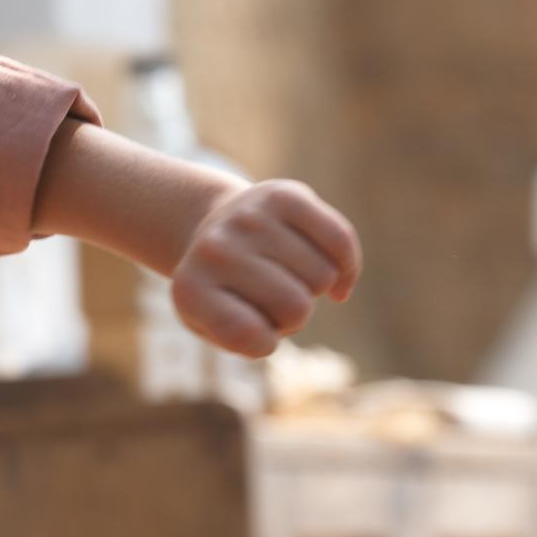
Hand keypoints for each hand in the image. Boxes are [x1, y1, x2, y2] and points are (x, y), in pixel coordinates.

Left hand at [171, 177, 359, 359]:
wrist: (213, 229)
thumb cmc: (225, 292)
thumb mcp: (219, 328)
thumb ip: (252, 336)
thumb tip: (333, 290)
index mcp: (190, 290)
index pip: (249, 335)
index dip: (264, 342)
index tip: (249, 326)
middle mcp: (214, 249)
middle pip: (296, 309)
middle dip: (293, 316)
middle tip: (268, 299)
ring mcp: (249, 217)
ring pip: (323, 277)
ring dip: (313, 286)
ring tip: (285, 274)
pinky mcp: (285, 194)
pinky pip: (340, 240)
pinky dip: (345, 264)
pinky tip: (333, 271)